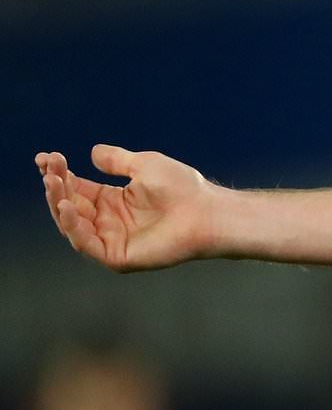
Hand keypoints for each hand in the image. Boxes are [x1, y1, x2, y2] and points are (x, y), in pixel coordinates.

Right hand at [34, 145, 218, 271]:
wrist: (206, 211)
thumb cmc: (183, 188)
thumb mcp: (144, 165)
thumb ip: (117, 160)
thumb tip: (92, 152)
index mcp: (113, 201)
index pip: (77, 189)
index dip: (59, 175)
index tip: (45, 158)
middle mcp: (108, 221)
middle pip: (70, 205)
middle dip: (56, 186)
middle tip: (48, 167)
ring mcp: (112, 240)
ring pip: (73, 225)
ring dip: (59, 203)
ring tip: (54, 182)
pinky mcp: (117, 256)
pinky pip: (86, 244)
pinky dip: (72, 227)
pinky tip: (65, 207)